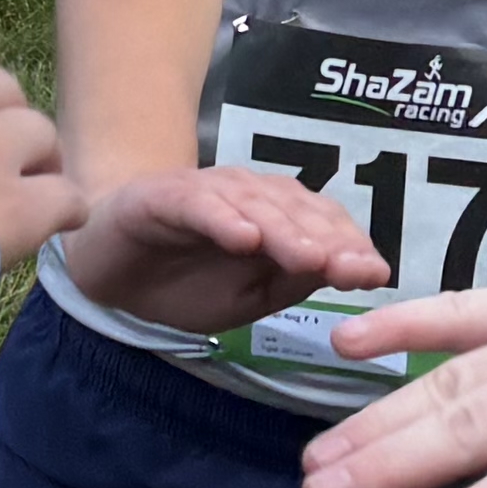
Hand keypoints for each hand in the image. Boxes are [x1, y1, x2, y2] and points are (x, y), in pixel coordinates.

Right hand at [55, 163, 383, 332]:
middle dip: (329, 241)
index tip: (377, 276)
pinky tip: (244, 239)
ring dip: (286, 231)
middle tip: (354, 270)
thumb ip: (292, 281)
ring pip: (255, 205)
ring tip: (311, 258)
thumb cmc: (184, 282)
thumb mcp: (248, 297)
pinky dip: (224, 219)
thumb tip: (344, 271)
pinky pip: (199, 204)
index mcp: (276, 216)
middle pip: (297, 211)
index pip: (322, 222)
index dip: (351, 245)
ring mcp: (207, 190)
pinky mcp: (165, 194)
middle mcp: (248, 195)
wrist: (110, 268)